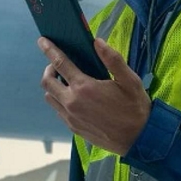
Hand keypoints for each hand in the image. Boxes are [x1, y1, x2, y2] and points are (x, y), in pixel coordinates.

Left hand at [39, 37, 150, 155]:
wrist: (138, 139)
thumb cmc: (135, 107)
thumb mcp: (129, 80)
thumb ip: (112, 59)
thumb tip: (97, 42)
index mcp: (84, 87)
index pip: (60, 63)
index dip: (49, 50)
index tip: (42, 41)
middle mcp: (72, 103)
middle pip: (47, 82)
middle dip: (49, 69)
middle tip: (58, 65)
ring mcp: (71, 118)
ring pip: (50, 98)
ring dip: (53, 87)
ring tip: (65, 82)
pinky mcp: (73, 128)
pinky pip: (58, 111)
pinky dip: (60, 101)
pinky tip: (74, 99)